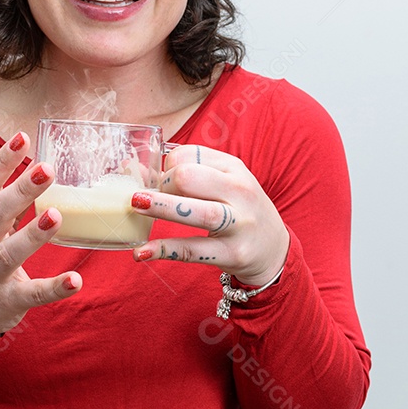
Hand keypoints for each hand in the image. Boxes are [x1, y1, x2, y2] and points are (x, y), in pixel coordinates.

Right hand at [0, 132, 81, 339]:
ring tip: (57, 216)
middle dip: (21, 191)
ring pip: (9, 253)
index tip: (22, 137)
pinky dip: (54, 288)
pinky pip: (32, 294)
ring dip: (33, 235)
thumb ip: (6, 202)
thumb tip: (40, 166)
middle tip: (48, 168)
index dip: (1, 161)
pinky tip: (76, 280)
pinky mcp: (8, 300)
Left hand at [130, 144, 289, 285]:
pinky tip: (142, 252)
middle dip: (161, 185)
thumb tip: (133, 169)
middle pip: (189, 177)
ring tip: (136, 205)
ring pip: (196, 211)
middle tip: (147, 198)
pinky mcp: (232, 254)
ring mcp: (238, 224)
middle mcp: (239, 192)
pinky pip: (193, 250)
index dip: (166, 165)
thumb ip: (185, 175)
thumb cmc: (238, 211)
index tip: (159, 181)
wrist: (274, 250)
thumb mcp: (222, 185)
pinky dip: (165, 250)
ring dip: (161, 207)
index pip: (190, 154)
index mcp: (234, 168)